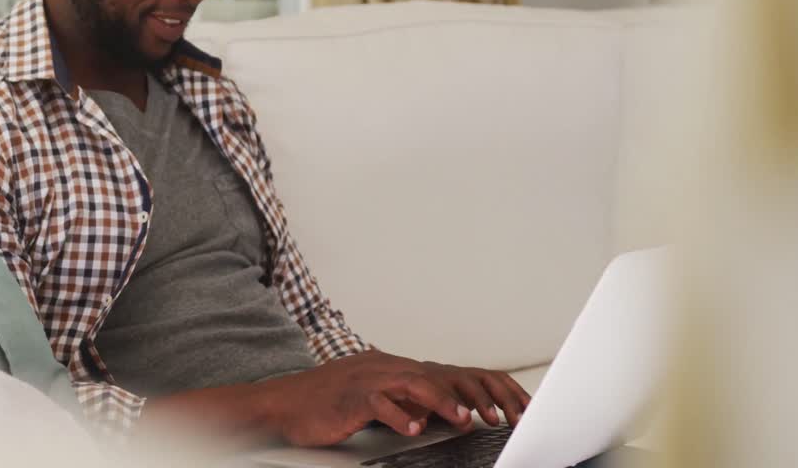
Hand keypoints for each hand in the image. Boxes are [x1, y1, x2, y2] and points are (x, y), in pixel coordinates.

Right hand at [263, 350, 530, 446]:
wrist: (284, 402)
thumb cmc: (328, 404)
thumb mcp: (376, 399)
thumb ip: (406, 401)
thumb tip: (438, 411)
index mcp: (397, 369)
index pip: (450, 374)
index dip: (484, 389)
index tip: (512, 408)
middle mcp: (387, 367)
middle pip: (440, 376)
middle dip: (474, 395)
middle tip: (500, 415)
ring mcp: (368, 378)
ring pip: (413, 383)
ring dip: (442, 402)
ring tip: (464, 420)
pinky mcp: (350, 395)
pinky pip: (378, 403)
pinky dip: (397, 416)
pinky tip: (412, 429)